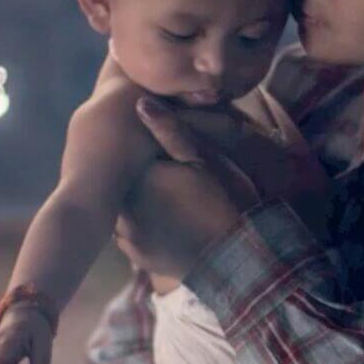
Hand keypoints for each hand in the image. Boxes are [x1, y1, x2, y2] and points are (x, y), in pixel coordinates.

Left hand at [130, 97, 261, 277]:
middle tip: (173, 175)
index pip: (130, 152)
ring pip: (125, 206)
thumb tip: (141, 104)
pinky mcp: (137, 256)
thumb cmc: (228, 204)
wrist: (240, 260)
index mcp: (139, 177)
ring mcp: (128, 235)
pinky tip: (169, 221)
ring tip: (172, 197)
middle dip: (141, 173)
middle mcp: (124, 207)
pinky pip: (132, 232)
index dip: (148, 148)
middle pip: (124, 179)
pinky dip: (145, 224)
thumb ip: (172, 133)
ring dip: (140, 199)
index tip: (168, 151)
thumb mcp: (207, 162)